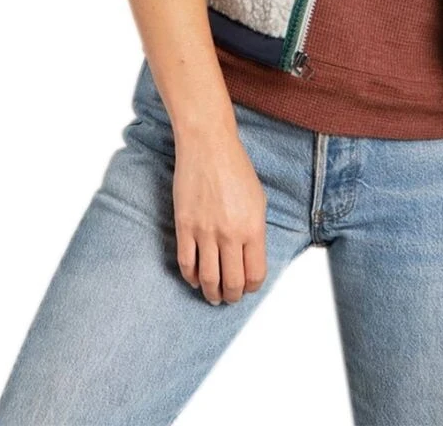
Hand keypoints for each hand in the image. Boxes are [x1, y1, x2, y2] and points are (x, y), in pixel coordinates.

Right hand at [171, 126, 268, 305]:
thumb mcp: (257, 199)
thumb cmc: (235, 167)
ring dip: (211, 293)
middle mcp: (230, 234)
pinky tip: (195, 279)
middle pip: (232, 282)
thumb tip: (249, 256)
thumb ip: (255, 230)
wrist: (208, 146)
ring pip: (208, 279)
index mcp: (253, 227)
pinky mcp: (184, 226)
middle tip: (230, 297)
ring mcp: (205, 231)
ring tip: (213, 295)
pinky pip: (186, 263)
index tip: (248, 286)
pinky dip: (191, 277)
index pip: (255, 273)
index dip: (252, 286)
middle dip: (232, 295)